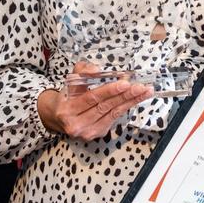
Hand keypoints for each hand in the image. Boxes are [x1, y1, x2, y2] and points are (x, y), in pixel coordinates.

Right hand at [37, 62, 151, 139]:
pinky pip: (114, 118)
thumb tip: (97, 69)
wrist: (58, 116)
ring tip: (145, 91)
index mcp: (67, 108)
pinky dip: (126, 107)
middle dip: (125, 95)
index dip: (109, 90)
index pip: (92, 98)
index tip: (125, 82)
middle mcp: (76, 124)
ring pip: (113, 113)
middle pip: (105, 107)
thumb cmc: (68, 95)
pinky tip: (136, 99)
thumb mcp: (70, 79)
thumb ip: (82, 70)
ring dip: (131, 101)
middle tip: (140, 86)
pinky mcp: (96, 134)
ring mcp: (87, 131)